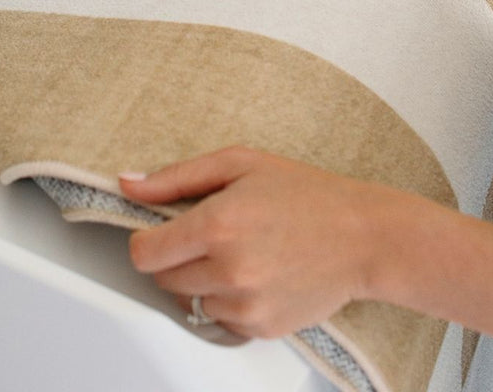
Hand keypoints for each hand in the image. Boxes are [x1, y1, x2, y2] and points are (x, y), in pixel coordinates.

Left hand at [119, 146, 380, 338]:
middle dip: (174, 258)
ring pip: (189, 302)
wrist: (364, 236)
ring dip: (200, 281)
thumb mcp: (238, 164)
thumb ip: (176, 177)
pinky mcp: (261, 328)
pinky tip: (253, 274)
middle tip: (207, 236)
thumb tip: (128, 183)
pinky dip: (227, 301)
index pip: (144, 253)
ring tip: (235, 253)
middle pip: (162, 279)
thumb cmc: (305, 193)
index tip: (159, 232)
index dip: (145, 240)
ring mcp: (245, 305)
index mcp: (216, 224)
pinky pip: (220, 320)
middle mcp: (228, 270)